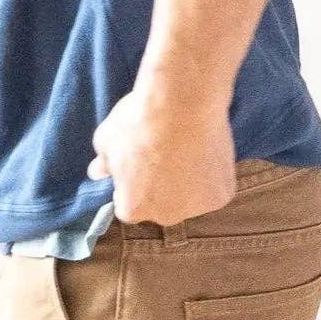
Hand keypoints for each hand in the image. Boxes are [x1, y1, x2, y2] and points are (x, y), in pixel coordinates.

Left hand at [86, 80, 236, 224]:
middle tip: (164, 154)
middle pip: (161, 205)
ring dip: (187, 182)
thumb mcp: (106, 140)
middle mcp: (165, 217)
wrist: (183, 103)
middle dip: (161, 187)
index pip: (129, 204)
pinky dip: (211, 174)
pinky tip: (205, 151)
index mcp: (132, 210)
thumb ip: (104, 162)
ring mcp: (197, 208)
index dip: (132, 184)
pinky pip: (214, 187)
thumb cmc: (139, 122)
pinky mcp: (223, 194)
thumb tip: (97, 172)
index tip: (138, 164)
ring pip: (190, 197)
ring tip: (186, 150)